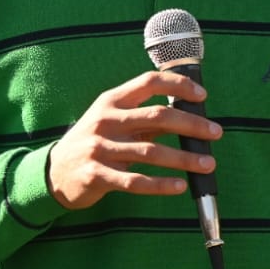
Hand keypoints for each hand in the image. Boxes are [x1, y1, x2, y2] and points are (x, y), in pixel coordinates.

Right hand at [46, 71, 221, 209]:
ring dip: (184, 158)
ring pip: (151, 152)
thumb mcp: (111, 121)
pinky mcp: (97, 175)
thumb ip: (142, 116)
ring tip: (207, 164)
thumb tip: (187, 116)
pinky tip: (180, 186)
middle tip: (215, 133)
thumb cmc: (93, 142)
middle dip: (191, 124)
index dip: (178, 85)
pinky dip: (161, 184)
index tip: (202, 96)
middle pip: (157, 116)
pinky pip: (135, 181)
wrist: (54, 172)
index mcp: (111, 101)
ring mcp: (100, 148)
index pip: (148, 82)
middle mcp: (106, 120)